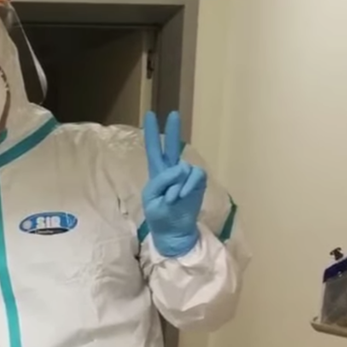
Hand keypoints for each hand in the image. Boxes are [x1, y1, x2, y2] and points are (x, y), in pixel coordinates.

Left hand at [142, 111, 206, 257]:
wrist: (174, 231)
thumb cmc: (160, 216)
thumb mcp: (152, 199)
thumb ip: (162, 181)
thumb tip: (181, 167)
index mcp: (156, 174)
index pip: (153, 150)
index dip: (151, 133)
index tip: (150, 115)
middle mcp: (171, 172)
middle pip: (171, 148)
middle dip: (172, 131)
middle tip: (173, 115)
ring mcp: (185, 177)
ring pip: (184, 168)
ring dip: (178, 184)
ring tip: (173, 199)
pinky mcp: (197, 183)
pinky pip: (195, 176)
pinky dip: (189, 185)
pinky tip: (183, 195)